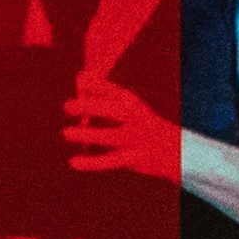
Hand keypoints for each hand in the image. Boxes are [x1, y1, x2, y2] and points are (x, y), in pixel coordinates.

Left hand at [60, 78, 183, 186]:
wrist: (172, 149)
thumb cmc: (140, 122)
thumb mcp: (126, 103)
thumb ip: (102, 90)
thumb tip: (79, 75)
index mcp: (131, 102)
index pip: (113, 90)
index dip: (96, 85)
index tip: (79, 82)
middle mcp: (135, 118)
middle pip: (113, 111)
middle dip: (90, 107)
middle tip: (67, 106)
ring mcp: (135, 139)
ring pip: (110, 136)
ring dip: (87, 134)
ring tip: (65, 133)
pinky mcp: (134, 159)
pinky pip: (110, 161)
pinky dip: (91, 163)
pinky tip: (73, 162)